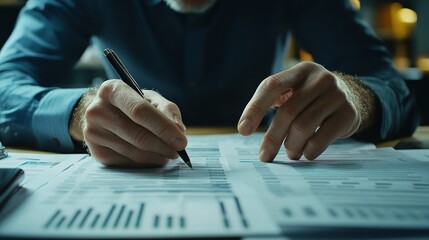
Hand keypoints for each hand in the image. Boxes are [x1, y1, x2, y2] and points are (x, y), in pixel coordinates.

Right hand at [70, 80, 186, 166]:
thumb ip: (167, 110)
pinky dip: (147, 162)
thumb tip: (178, 131)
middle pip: (138, 135)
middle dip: (164, 146)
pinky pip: (129, 162)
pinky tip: (155, 157)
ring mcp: (93, 133)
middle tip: (179, 151)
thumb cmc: (132, 104)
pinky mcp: (96, 153)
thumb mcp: (150, 98)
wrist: (102, 114)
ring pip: (135, 152)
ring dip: (158, 156)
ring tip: (169, 154)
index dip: (163, 128)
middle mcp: (97, 111)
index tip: (181, 141)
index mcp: (111, 90)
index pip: (140, 111)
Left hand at [238, 61, 374, 161]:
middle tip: (265, 155)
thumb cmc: (312, 98)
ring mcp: (337, 95)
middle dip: (272, 138)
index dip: (255, 109)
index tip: (243, 130)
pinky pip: (321, 139)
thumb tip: (245, 126)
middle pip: (287, 112)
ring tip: (291, 153)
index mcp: (300, 71)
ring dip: (292, 147)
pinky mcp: (348, 114)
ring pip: (303, 128)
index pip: (271, 86)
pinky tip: (306, 154)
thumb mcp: (295, 90)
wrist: (353, 97)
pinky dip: (309, 151)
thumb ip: (273, 101)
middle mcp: (320, 79)